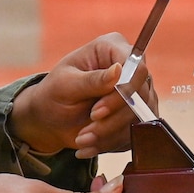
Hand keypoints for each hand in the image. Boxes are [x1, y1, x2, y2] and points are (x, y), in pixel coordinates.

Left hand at [10, 33, 154, 157]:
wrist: (52, 118)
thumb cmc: (55, 93)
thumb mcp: (66, 85)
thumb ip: (92, 79)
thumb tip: (118, 70)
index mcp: (112, 48)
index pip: (136, 68)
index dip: (123, 92)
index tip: (96, 112)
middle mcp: (131, 68)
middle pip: (141, 97)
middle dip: (111, 121)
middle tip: (84, 133)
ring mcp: (138, 92)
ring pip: (139, 118)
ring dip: (108, 135)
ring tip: (81, 139)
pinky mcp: (137, 115)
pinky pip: (135, 133)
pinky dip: (110, 143)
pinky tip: (89, 144)